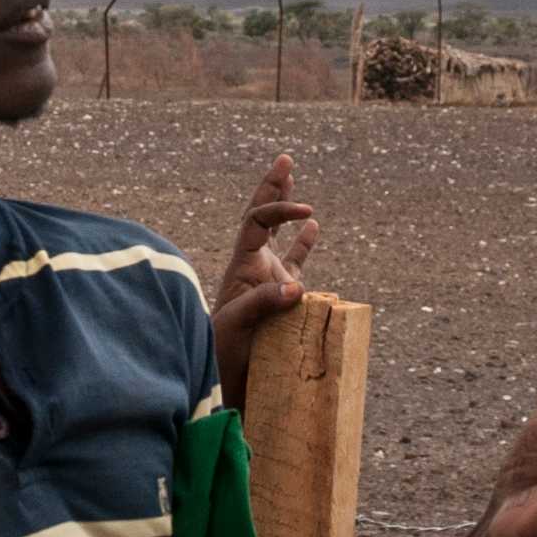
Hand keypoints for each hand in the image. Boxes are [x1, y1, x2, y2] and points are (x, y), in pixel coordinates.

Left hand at [208, 152, 318, 410]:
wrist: (222, 377)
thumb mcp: (240, 325)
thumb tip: (297, 287)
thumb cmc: (223, 351)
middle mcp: (254, 266)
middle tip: (284, 160)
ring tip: (289, 178)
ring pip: (277, 236)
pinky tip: (314, 227)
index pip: (258, 221)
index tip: (307, 212)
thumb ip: (264, 303)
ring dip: (284, 208)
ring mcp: (266, 279)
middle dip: (272, 188)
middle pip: (261, 217)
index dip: (280, 208)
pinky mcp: (280, 297)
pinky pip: (295, 264)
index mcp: (242, 264)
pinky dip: (304, 245)